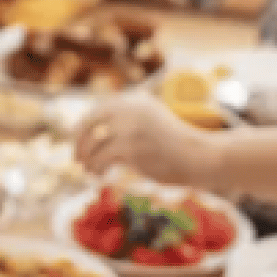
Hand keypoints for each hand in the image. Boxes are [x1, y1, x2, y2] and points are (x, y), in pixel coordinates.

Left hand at [74, 95, 221, 185]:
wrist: (200, 156)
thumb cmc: (174, 143)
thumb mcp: (150, 120)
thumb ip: (125, 120)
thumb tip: (89, 130)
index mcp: (133, 101)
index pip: (95, 112)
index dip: (81, 128)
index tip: (77, 141)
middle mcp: (129, 110)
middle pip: (88, 125)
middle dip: (78, 143)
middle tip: (77, 159)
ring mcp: (129, 128)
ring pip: (93, 145)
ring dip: (87, 160)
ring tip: (89, 170)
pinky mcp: (131, 149)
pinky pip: (101, 159)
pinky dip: (96, 168)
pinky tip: (98, 175)